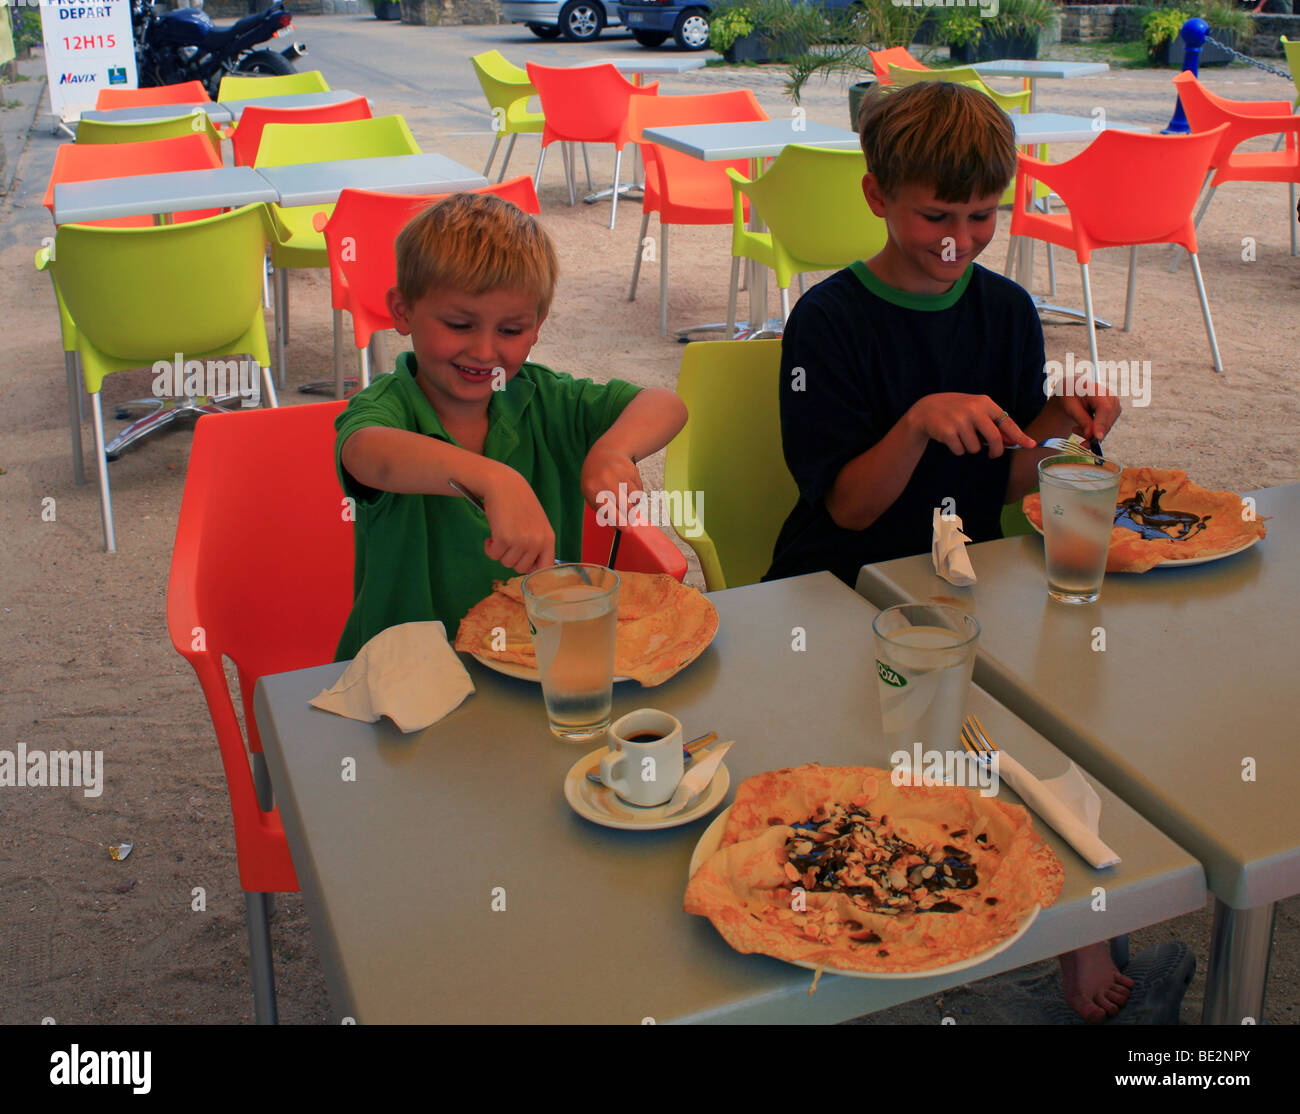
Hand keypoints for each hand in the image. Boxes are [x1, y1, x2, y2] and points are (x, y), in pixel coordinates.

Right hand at [479, 466, 554, 573]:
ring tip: (500, 535)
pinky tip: (491, 535)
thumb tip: (529, 568)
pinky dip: (489, 548)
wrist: (504, 485)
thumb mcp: (536, 524)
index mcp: (548, 538)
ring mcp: (521, 541)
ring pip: (506, 563)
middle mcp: (537, 542)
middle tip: (507, 543)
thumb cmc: (519, 504)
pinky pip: (493, 555)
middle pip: (521, 568)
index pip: (545, 567)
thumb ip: (537, 544)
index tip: (521, 562)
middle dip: (511, 558)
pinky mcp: (503, 538)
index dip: (531, 568)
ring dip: (500, 552)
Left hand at [581, 444, 643, 525]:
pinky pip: (640, 489)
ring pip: (635, 498)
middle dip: (630, 515)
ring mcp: (619, 473)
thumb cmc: (596, 480)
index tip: (629, 530)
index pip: (607, 509)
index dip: (619, 521)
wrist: (604, 453)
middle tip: (631, 518)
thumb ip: (604, 511)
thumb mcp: (592, 494)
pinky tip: (628, 486)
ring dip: (634, 503)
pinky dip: (637, 493)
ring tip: (625, 497)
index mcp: (592, 489)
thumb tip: (622, 526)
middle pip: (625, 505)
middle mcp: (606, 480)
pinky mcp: (631, 470)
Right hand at [905, 394, 1035, 457]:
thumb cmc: (956, 411)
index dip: (1019, 435)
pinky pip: (960, 450)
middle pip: (994, 438)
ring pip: (975, 448)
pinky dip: (957, 449)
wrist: (926, 409)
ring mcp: (960, 420)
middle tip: (993, 454)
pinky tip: (950, 438)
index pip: (1007, 422)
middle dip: (996, 450)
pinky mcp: (947, 432)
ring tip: (961, 437)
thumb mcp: (975, 410)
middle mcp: (973, 410)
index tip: (1030, 445)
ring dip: (970, 448)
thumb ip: (992, 423)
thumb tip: (1012, 441)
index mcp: (984, 403)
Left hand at [1050, 387, 1121, 442]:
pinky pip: (1106, 426)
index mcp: (1097, 390)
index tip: (1097, 438)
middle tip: (1078, 437)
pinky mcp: (1113, 412)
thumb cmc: (1070, 395)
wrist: (1074, 388)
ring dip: (1093, 433)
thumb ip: (1081, 420)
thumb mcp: (1070, 406)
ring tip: (1076, 429)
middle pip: (1108, 420)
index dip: (1101, 424)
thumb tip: (1090, 435)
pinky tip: (1084, 430)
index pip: (1105, 409)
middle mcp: (1110, 397)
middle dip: (1094, 434)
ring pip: (1108, 426)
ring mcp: (1114, 405)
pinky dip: (1095, 432)